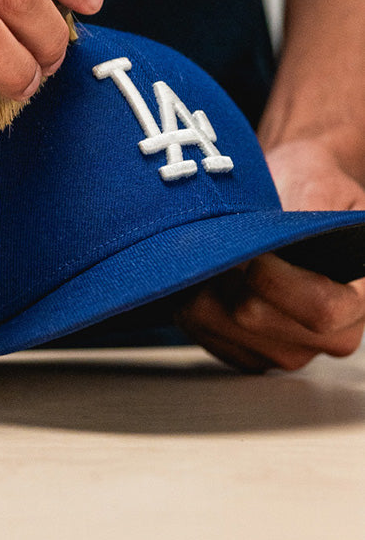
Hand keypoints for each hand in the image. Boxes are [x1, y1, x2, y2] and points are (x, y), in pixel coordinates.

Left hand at [174, 139, 364, 371]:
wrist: (287, 196)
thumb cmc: (310, 188)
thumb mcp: (323, 187)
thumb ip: (313, 216)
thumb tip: (285, 238)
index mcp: (359, 300)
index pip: (321, 310)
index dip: (276, 282)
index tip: (251, 250)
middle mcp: (327, 338)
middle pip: (259, 322)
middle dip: (231, 276)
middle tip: (220, 240)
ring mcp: (283, 350)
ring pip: (222, 330)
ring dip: (204, 286)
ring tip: (208, 252)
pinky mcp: (243, 352)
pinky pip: (203, 335)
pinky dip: (191, 301)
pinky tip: (199, 273)